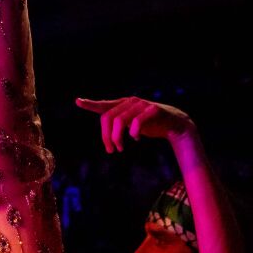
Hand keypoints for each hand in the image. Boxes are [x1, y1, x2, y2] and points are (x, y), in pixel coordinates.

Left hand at [74, 95, 192, 152]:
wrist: (174, 124)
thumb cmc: (150, 124)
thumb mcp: (131, 123)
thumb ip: (119, 124)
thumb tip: (107, 136)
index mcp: (123, 104)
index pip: (104, 105)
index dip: (91, 104)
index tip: (78, 102)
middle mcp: (130, 102)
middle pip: (108, 118)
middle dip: (106, 136)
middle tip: (111, 150)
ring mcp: (141, 105)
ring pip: (120, 120)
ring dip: (117, 138)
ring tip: (119, 148)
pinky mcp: (152, 110)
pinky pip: (137, 123)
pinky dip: (134, 133)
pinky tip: (136, 138)